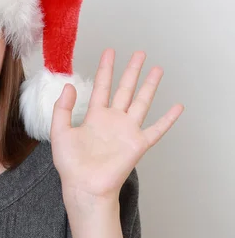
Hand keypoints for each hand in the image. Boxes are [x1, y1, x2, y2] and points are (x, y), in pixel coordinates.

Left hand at [50, 48, 183, 204]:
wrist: (84, 185)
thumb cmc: (70, 164)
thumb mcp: (59, 132)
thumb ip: (62, 108)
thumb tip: (68, 86)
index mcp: (94, 117)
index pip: (101, 87)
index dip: (105, 69)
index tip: (109, 52)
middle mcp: (112, 120)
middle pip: (125, 90)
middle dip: (132, 71)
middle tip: (139, 53)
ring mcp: (126, 131)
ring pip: (141, 102)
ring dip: (150, 86)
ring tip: (157, 69)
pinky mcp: (138, 144)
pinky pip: (156, 129)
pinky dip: (168, 119)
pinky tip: (177, 107)